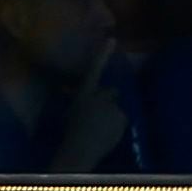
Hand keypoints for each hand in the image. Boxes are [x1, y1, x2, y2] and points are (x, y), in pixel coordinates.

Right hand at [53, 39, 128, 171]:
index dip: (102, 55)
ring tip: (99, 130)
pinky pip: (121, 120)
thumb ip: (82, 103)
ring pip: (116, 109)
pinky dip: (117, 126)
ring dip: (111, 116)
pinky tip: (108, 134)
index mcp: (83, 95)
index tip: (112, 39)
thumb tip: (89, 98)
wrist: (80, 151)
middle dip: (108, 99)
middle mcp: (99, 96)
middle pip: (110, 93)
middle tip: (98, 114)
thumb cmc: (69, 134)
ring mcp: (112, 106)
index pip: (93, 70)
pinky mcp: (122, 117)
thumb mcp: (70, 113)